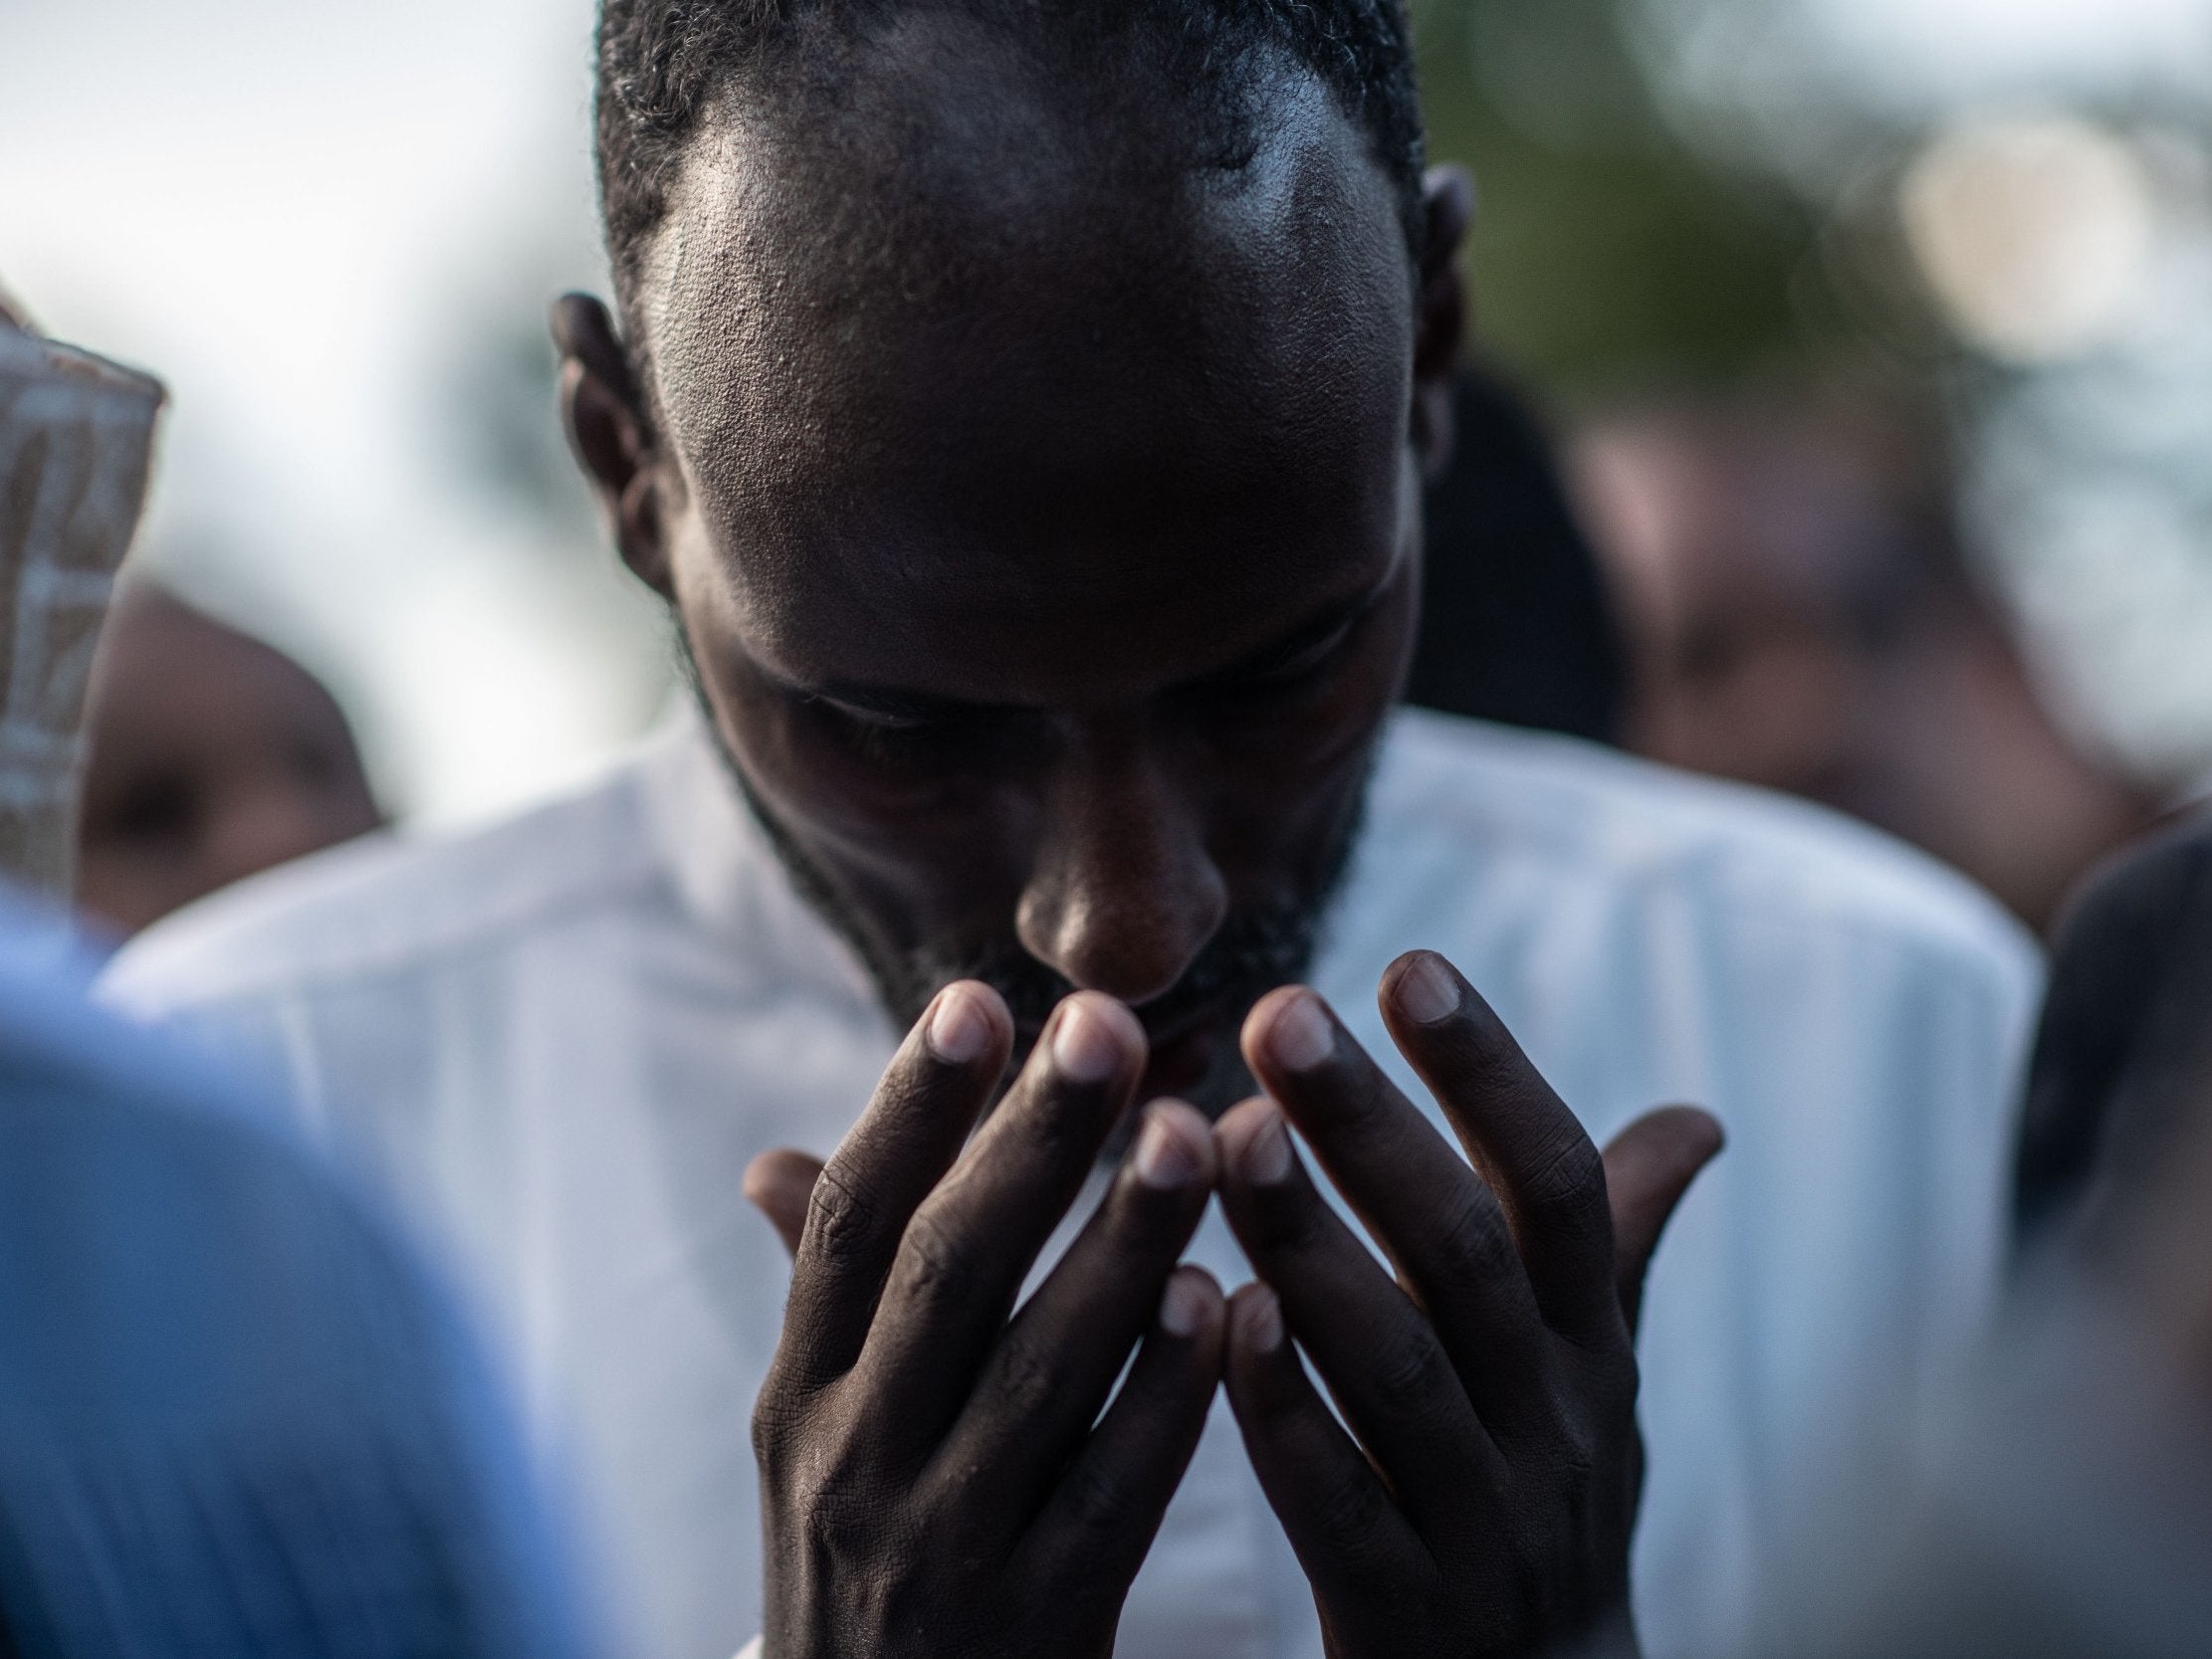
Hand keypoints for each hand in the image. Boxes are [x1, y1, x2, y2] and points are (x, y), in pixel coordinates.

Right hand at [745, 982, 1225, 1658]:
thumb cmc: (869, 1565)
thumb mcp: (817, 1445)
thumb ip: (828, 1306)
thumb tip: (770, 1159)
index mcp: (801, 1398)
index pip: (848, 1227)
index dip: (909, 1109)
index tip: (978, 998)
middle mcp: (852, 1463)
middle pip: (945, 1274)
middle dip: (1028, 1142)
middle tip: (1105, 1023)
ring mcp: (940, 1550)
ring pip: (1038, 1373)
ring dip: (1119, 1245)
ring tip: (1196, 1135)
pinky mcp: (1036, 1628)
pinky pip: (1112, 1494)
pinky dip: (1165, 1397)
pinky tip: (1221, 1306)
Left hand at [1213, 950, 1721, 1658]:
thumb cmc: (1545, 1494)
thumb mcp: (1597, 1372)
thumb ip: (1619, 1242)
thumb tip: (1701, 1120)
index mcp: (1590, 1347)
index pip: (1561, 1189)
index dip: (1492, 1076)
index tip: (1408, 962)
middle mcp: (1552, 1424)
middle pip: (1468, 1257)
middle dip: (1375, 1128)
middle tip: (1275, 1012)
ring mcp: (1483, 1525)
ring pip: (1399, 1373)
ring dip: (1312, 1247)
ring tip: (1226, 1138)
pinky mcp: (1405, 1613)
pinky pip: (1340, 1507)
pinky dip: (1283, 1412)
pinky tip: (1214, 1319)